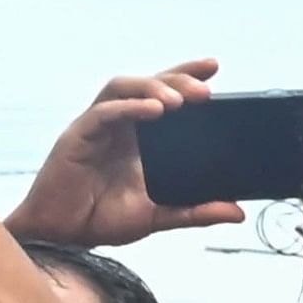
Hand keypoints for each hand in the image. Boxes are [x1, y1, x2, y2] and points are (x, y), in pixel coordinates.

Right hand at [1, 61, 244, 246]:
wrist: (64, 236)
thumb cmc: (102, 218)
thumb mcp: (160, 217)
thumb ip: (196, 211)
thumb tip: (238, 211)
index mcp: (138, 137)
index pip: (163, 95)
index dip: (184, 76)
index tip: (214, 66)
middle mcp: (118, 125)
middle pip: (146, 85)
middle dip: (176, 79)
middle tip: (206, 90)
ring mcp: (97, 127)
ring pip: (122, 88)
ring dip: (152, 88)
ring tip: (179, 100)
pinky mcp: (77, 137)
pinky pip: (103, 113)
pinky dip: (129, 108)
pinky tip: (152, 110)